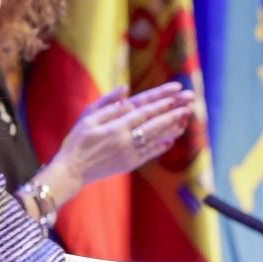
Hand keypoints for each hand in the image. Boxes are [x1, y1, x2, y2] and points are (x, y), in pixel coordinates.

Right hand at [51, 83, 194, 194]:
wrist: (72, 171)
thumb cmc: (77, 141)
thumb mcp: (87, 117)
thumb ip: (107, 103)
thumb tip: (126, 89)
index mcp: (116, 126)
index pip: (145, 110)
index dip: (162, 100)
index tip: (177, 92)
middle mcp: (127, 140)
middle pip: (156, 123)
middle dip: (174, 111)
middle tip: (190, 102)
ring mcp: (130, 153)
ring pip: (157, 138)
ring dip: (173, 127)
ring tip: (186, 119)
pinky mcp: (130, 164)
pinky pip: (150, 153)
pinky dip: (162, 146)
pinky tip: (172, 139)